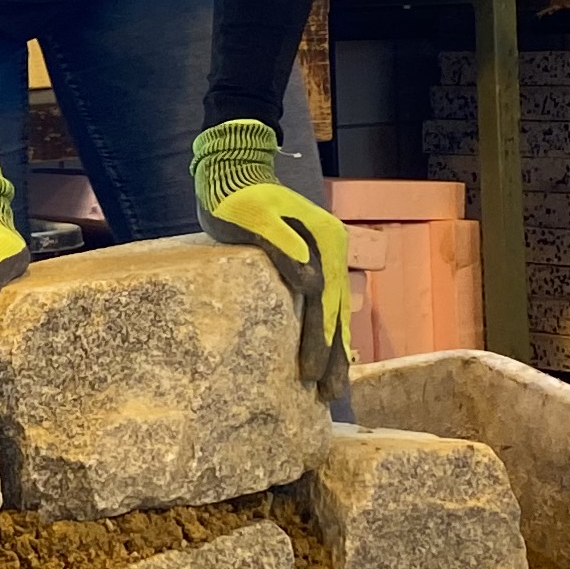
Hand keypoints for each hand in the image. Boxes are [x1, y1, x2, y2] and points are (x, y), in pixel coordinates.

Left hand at [192, 118, 351, 399]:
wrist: (233, 171)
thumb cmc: (236, 196)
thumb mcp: (254, 218)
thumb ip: (282, 247)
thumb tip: (312, 286)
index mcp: (325, 243)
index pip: (326, 303)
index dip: (320, 342)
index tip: (312, 375)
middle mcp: (332, 252)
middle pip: (336, 313)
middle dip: (333, 357)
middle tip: (328, 397)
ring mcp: (324, 257)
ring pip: (334, 312)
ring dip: (334, 351)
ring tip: (331, 389)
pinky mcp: (309, 263)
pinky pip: (323, 305)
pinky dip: (325, 331)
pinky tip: (324, 355)